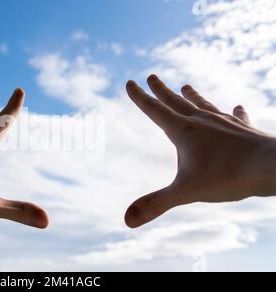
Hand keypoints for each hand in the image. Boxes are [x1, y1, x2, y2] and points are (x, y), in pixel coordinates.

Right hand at [124, 75, 275, 227]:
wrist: (272, 166)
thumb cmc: (229, 177)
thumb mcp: (186, 192)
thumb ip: (155, 204)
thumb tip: (126, 220)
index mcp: (184, 132)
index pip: (155, 110)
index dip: (139, 97)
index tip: (130, 82)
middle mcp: (203, 122)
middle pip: (176, 102)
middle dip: (161, 90)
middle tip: (152, 76)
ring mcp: (225, 124)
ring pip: (204, 106)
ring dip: (193, 96)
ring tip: (186, 86)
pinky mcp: (245, 130)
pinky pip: (236, 117)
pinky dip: (234, 112)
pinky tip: (236, 106)